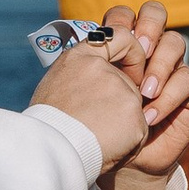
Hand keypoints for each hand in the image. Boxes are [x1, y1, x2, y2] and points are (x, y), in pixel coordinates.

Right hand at [30, 40, 145, 169]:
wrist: (49, 152)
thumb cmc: (47, 127)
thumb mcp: (56, 86)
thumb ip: (80, 75)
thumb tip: (91, 76)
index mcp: (80, 57)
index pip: (119, 37)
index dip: (132, 52)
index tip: (128, 71)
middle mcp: (103, 68)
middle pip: (129, 82)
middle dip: (121, 104)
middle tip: (97, 122)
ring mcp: (121, 89)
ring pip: (134, 108)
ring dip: (123, 125)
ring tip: (97, 137)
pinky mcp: (134, 113)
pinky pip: (140, 130)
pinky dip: (129, 142)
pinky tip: (108, 146)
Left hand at [98, 2, 188, 189]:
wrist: (125, 163)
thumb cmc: (104, 126)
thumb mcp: (95, 94)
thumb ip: (94, 67)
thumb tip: (90, 43)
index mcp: (122, 45)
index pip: (124, 14)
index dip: (121, 21)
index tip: (111, 46)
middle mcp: (149, 50)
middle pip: (156, 13)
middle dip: (148, 26)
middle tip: (139, 50)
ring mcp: (170, 67)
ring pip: (174, 42)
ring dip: (158, 65)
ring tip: (144, 92)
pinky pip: (187, 79)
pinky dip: (168, 96)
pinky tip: (149, 116)